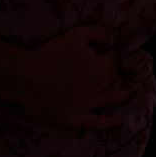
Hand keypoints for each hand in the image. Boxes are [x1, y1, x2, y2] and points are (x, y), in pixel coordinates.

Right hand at [3, 23, 134, 128]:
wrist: (26, 77)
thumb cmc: (51, 53)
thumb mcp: (76, 34)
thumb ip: (98, 33)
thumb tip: (109, 40)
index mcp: (102, 68)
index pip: (113, 59)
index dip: (108, 54)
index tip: (103, 51)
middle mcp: (99, 88)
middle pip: (112, 78)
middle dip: (112, 71)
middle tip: (110, 68)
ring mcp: (87, 105)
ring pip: (110, 100)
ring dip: (122, 96)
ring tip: (129, 94)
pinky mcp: (74, 119)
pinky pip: (96, 123)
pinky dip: (108, 123)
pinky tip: (118, 121)